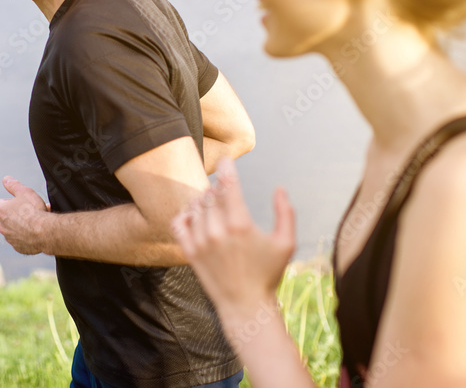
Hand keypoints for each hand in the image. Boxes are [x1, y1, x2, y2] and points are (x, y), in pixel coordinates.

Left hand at [0, 176, 49, 254]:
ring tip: (37, 221)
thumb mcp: (25, 191)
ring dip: (22, 225)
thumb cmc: (34, 210)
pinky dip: (27, 237)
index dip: (14, 201)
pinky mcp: (18, 248)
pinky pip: (21, 240)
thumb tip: (5, 179)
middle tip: (32, 211)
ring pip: (15, 229)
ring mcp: (9, 238)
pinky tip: (36, 232)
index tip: (24, 202)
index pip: (2, 203)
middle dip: (18, 214)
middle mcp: (1, 226)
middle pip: (8, 217)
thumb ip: (13, 185)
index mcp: (1, 211)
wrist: (44, 231)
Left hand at [171, 157, 295, 319]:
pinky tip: (196, 217)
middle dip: (219, 189)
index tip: (228, 161)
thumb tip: (280, 188)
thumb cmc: (268, 274)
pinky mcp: (189, 252)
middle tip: (226, 193)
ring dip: (205, 201)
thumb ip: (286, 213)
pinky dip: (185, 214)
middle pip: (211, 194)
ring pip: (196, 206)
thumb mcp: (286, 243)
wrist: (245, 306)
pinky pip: (179, 222)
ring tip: (215, 207)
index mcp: (240, 224)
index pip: (228, 184)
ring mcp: (200, 241)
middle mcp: (217, 230)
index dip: (227, 168)